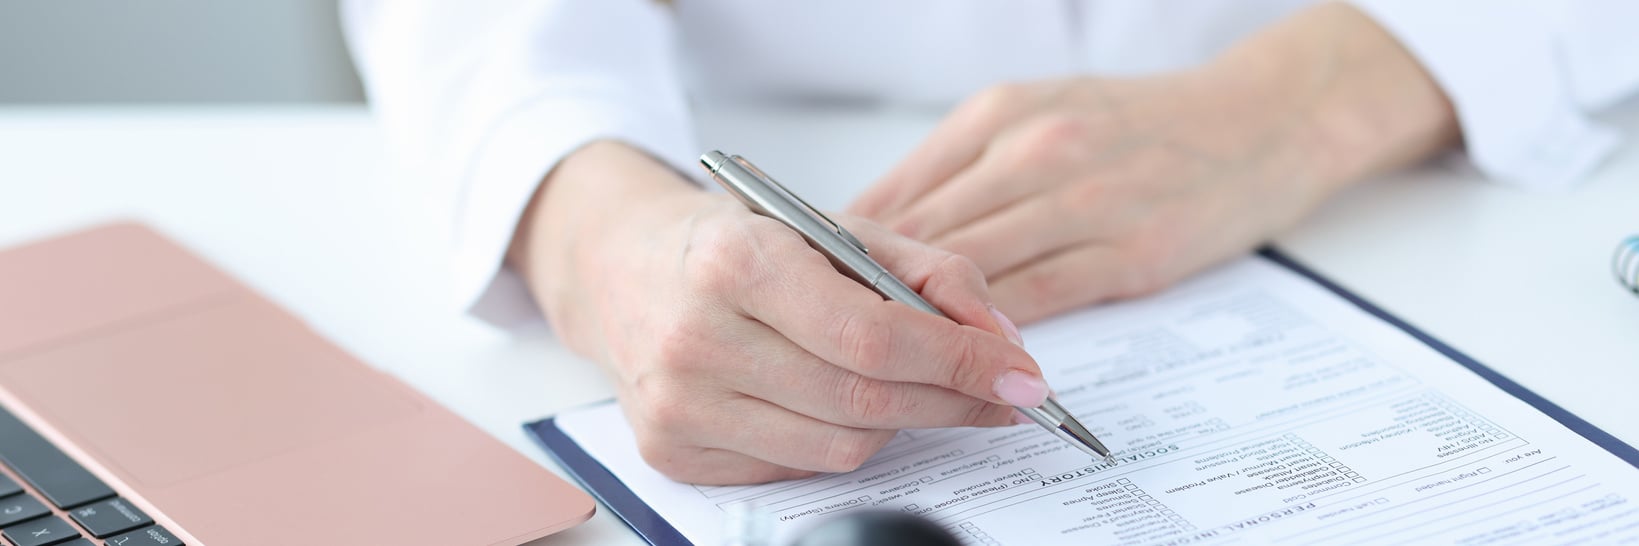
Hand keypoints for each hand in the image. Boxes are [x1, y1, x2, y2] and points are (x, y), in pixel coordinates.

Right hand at [509, 142, 1047, 484]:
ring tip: (918, 390)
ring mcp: (678, 405)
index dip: (959, 362)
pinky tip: (838, 401)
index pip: (873, 335)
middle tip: (1000, 394)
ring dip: (903, 425)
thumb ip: (929, 273)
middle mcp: (696, 338)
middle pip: (864, 402)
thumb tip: (1002, 341)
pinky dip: (839, 439)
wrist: (622, 267)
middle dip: (952, 401)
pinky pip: (797, 468)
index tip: (1021, 375)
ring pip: (840, 448)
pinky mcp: (672, 452)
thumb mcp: (833, 229)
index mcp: (735, 262)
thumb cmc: (735, 244)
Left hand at [850, 3, 1455, 324]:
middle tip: (823, 333)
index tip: (808, 286)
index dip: (843, 248)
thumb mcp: (1040, 114)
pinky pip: (1037, 301)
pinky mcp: (1128, 254)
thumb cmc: (1144, 124)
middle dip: (867, 289)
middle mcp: (1034, 151)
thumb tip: (880, 223)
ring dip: (920, 318)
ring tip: (877, 355)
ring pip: (971, 272)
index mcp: (1001, 115)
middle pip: (921, 235)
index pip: (899, 191)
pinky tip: (960, 356)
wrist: (1264, 120)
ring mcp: (1083, 203)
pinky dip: (991, 333)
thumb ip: (962, 168)